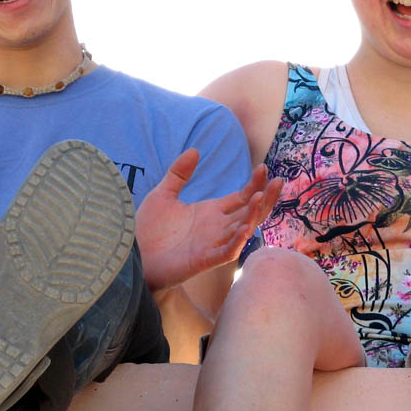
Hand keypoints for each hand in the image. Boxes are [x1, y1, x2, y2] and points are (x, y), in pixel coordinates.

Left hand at [136, 149, 282, 290]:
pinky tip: (244, 228)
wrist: (132, 256)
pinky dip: (238, 242)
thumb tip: (195, 150)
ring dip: (254, 215)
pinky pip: (227, 252)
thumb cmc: (148, 229)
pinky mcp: (204, 261)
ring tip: (261, 197)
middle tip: (279, 181)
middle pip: (251, 212)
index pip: (242, 197)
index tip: (263, 167)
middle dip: (266, 197)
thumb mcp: (163, 195)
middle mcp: (218, 227)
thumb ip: (179, 174)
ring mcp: (213, 244)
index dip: (255, 183)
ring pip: (243, 230)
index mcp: (212, 212)